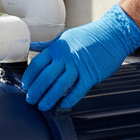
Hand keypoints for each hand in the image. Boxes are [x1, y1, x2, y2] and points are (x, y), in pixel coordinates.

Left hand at [21, 4, 139, 110]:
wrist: (113, 33)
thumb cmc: (89, 35)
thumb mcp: (65, 37)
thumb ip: (48, 45)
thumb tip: (32, 47)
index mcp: (57, 48)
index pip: (37, 64)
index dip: (30, 77)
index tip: (25, 86)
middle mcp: (66, 57)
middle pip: (46, 77)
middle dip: (36, 91)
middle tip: (30, 100)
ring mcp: (79, 66)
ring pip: (60, 86)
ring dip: (49, 98)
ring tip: (43, 106)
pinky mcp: (91, 75)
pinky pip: (78, 90)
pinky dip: (70, 99)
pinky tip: (63, 105)